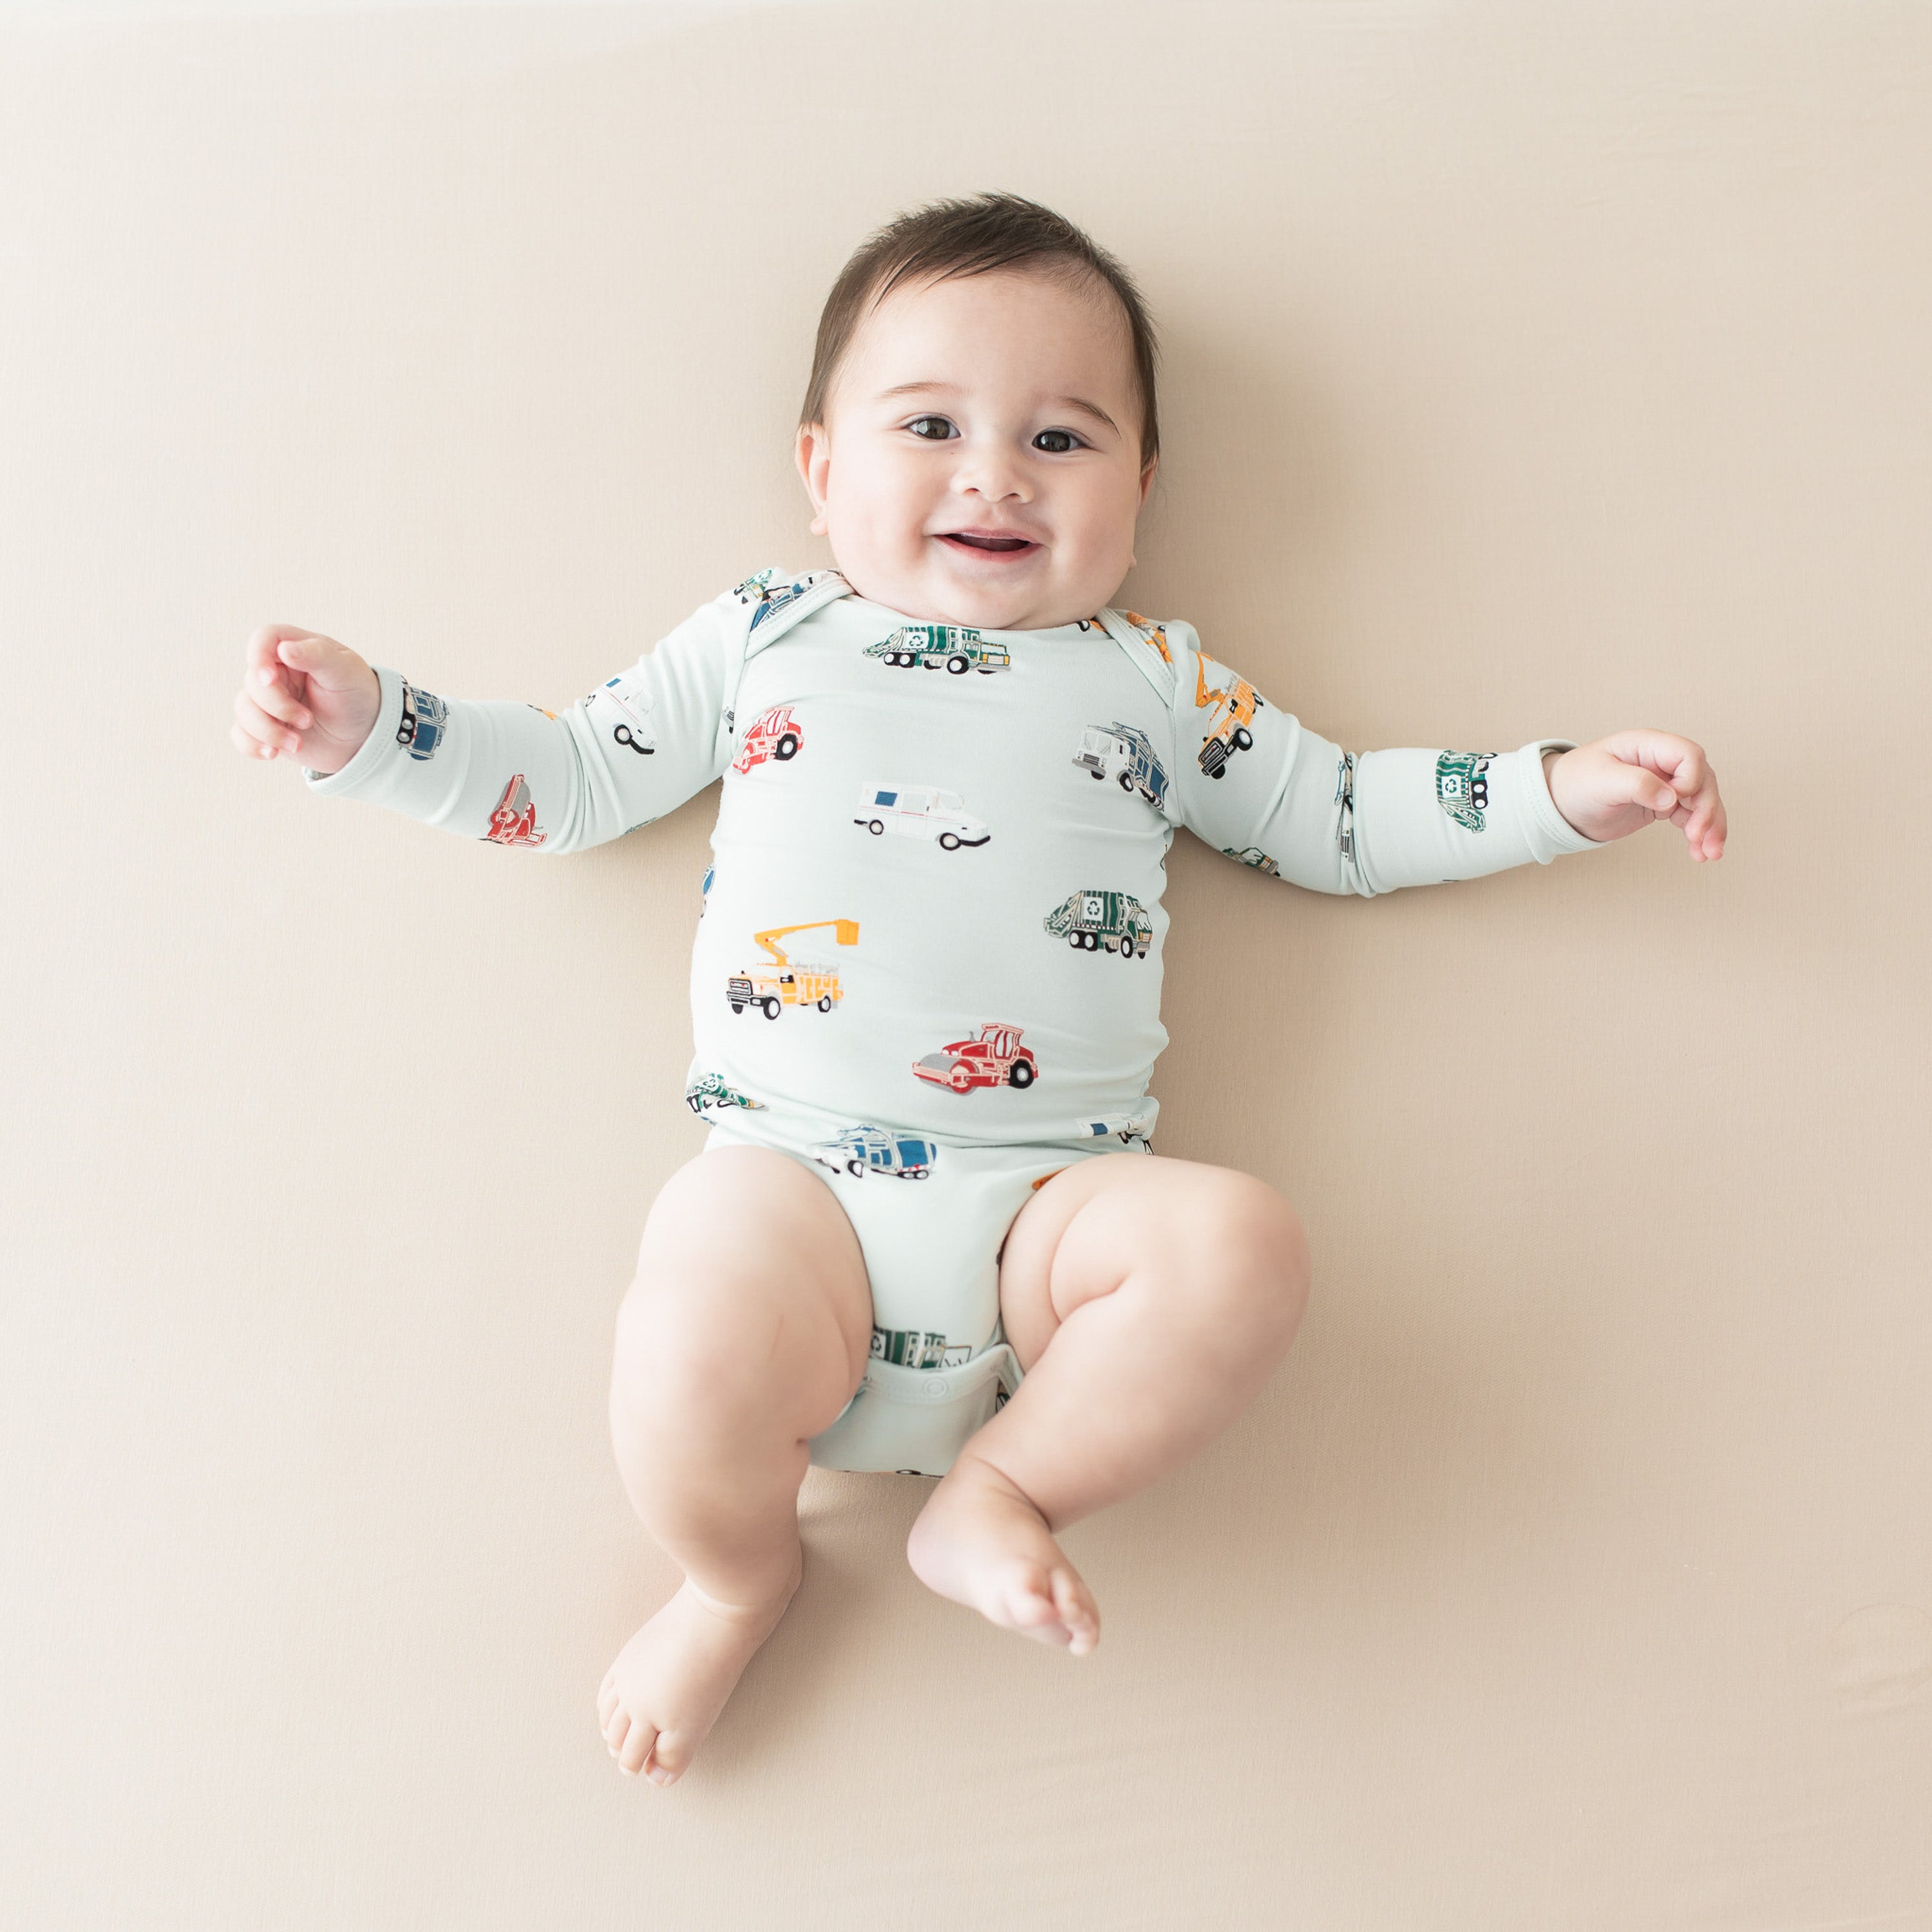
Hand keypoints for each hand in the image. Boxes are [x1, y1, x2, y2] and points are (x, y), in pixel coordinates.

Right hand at [232, 625, 380, 775]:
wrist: (365, 738)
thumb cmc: (358, 696)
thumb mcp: (346, 672)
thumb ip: (317, 655)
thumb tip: (284, 648)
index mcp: (297, 648)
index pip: (263, 639)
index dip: (258, 656)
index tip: (270, 679)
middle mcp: (277, 672)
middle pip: (252, 681)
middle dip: (277, 706)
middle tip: (308, 721)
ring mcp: (268, 700)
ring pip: (243, 709)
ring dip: (268, 730)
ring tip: (298, 743)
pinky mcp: (265, 726)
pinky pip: (240, 734)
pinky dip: (252, 745)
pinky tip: (273, 753)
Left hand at [1542, 731, 1726, 861]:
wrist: (1561, 805)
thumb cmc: (1575, 784)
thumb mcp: (1601, 781)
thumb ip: (1636, 784)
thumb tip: (1671, 798)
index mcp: (1648, 746)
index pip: (1688, 755)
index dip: (1692, 778)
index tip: (1678, 801)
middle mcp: (1662, 762)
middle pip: (1703, 780)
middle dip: (1707, 809)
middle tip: (1699, 837)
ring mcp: (1666, 783)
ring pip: (1702, 801)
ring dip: (1711, 826)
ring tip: (1710, 854)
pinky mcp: (1663, 805)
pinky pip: (1691, 817)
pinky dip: (1699, 834)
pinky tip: (1701, 854)